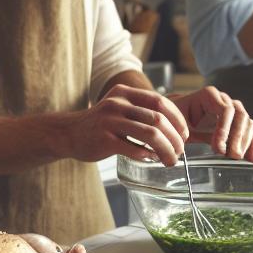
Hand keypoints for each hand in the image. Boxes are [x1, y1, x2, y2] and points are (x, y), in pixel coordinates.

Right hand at [63, 83, 190, 165]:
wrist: (68, 133)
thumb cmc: (101, 124)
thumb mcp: (119, 108)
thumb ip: (142, 112)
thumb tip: (174, 128)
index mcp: (125, 93)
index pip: (160, 101)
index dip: (177, 118)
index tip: (184, 133)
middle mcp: (118, 103)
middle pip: (158, 118)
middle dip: (175, 137)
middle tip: (180, 151)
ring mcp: (110, 121)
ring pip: (150, 134)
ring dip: (166, 149)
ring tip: (171, 160)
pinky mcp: (105, 140)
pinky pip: (135, 149)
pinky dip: (148, 156)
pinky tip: (151, 159)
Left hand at [170, 86, 252, 160]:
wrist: (179, 119)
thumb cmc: (176, 118)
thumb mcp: (175, 121)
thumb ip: (181, 127)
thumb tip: (185, 138)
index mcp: (209, 95)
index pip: (225, 109)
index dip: (224, 129)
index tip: (218, 148)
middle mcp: (225, 100)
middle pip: (240, 115)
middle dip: (237, 137)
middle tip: (231, 155)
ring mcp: (234, 111)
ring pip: (248, 123)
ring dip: (245, 142)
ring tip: (236, 157)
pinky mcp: (239, 124)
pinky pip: (251, 131)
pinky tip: (252, 158)